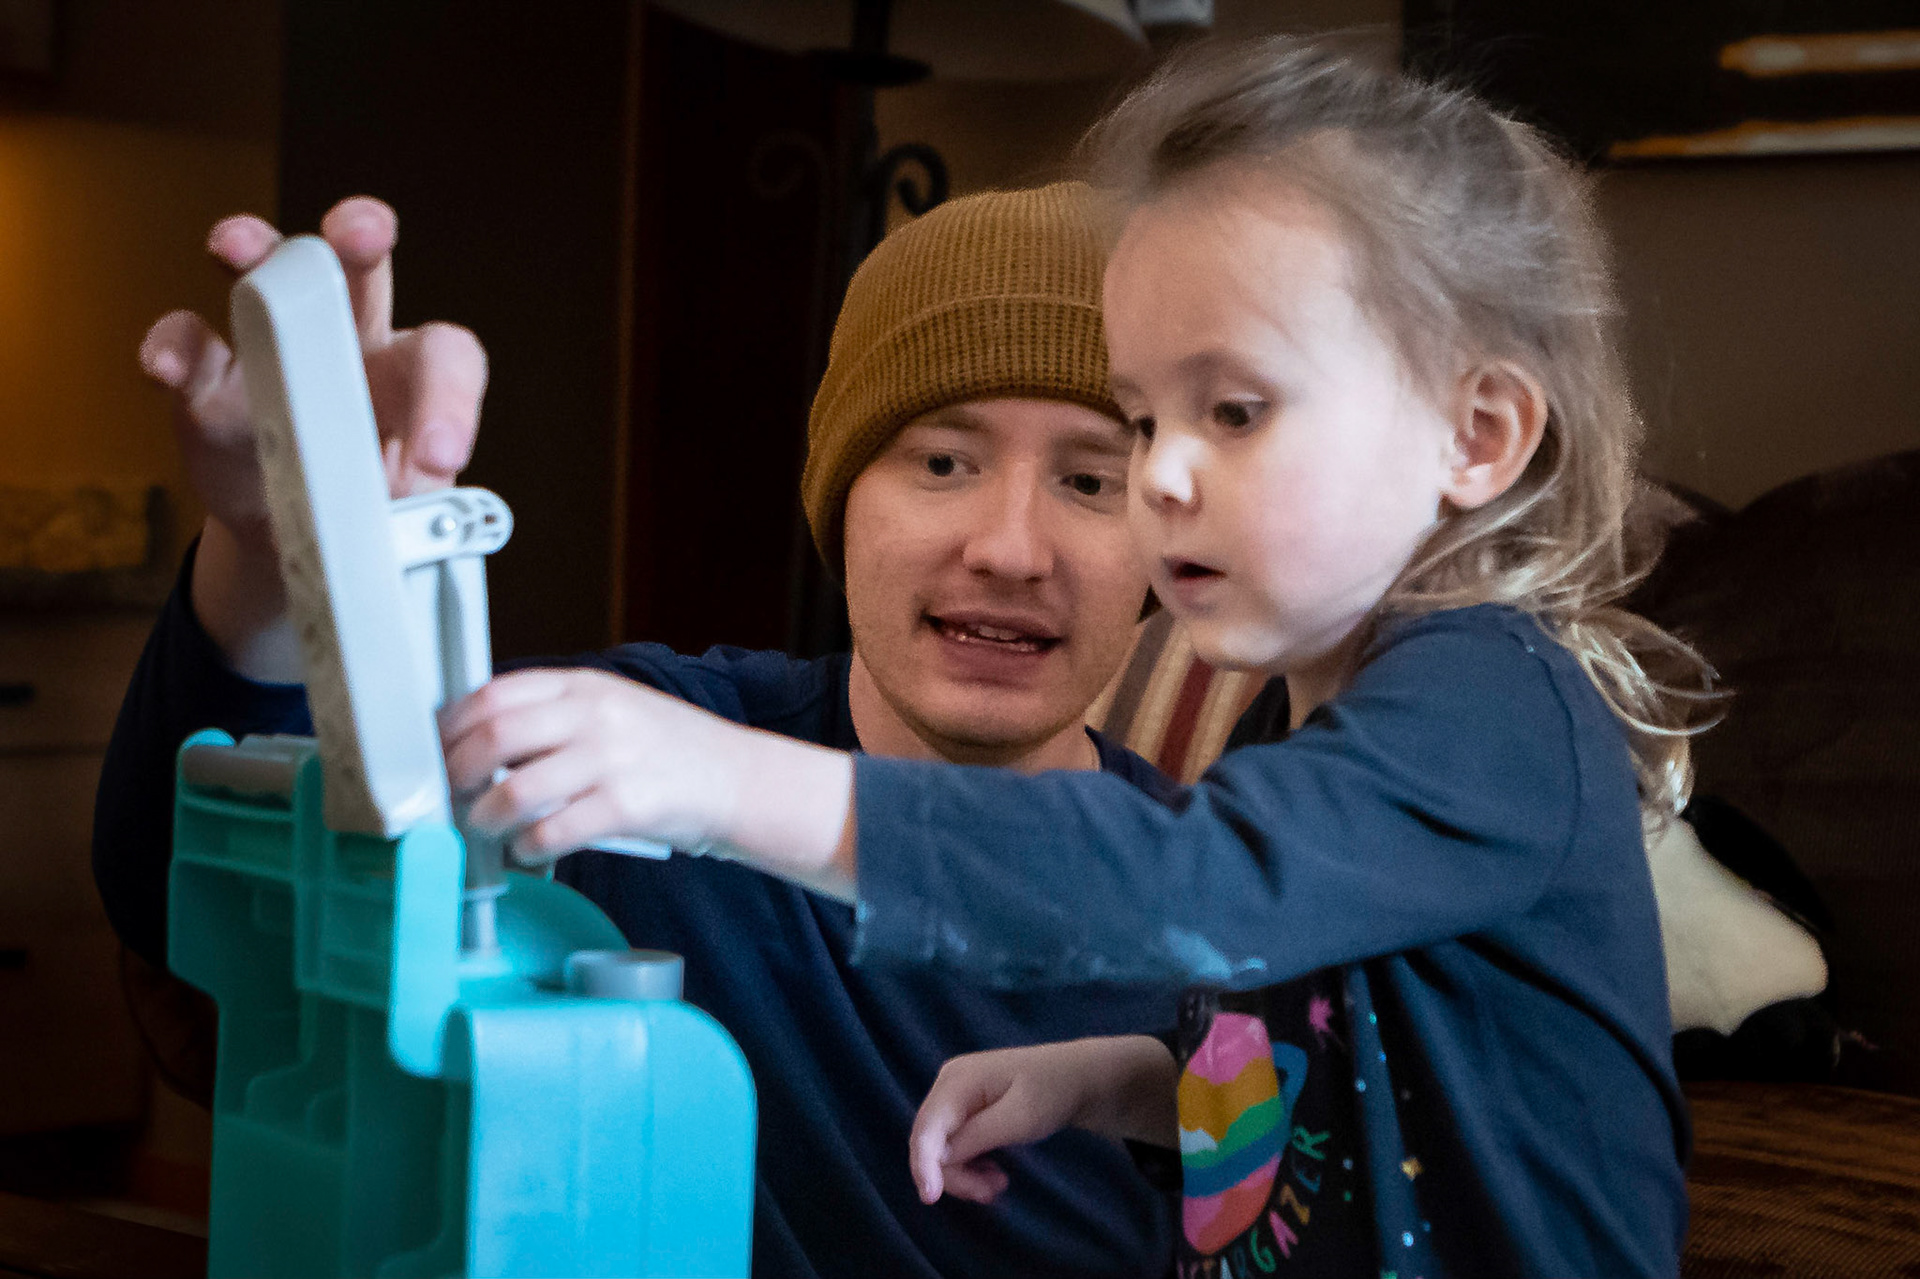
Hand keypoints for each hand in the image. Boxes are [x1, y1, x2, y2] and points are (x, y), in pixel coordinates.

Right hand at [139, 196, 487, 677]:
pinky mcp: (208, 377)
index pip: (445, 358)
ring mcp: (272, 346)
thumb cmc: (366, 508)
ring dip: (256, 249)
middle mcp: (349, 339)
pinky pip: (188, 343)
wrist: (301, 538)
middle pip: (362, 272)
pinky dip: (174, 348)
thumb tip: (407, 517)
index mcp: (414, 374)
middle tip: (364, 230)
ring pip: (269, 273)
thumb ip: (410, 507)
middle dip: (361, 235)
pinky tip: (165, 369)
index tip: (439, 458)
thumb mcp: (398, 515)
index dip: (450, 400)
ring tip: (236, 247)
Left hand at [441, 669, 856, 894]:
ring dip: (484, 819)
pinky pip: (553, 832)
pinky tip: (526, 852)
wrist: (738, 780)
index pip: (494, 694)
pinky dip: (527, 849)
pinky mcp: (627, 806)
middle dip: (456, 774)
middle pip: (493, 737)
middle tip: (449, 797)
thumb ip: (554, 718)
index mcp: (584, 686)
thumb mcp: (612, 711)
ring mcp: (612, 759)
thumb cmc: (668, 752)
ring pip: (514, 791)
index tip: (435, 752)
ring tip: (484, 830)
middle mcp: (595, 715)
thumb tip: (477, 746)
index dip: (452, 726)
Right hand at [909, 1036, 1177, 1206]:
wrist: (1078, 1078)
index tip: (930, 1199)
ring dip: (966, 1175)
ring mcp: (956, 1098)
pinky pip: (956, 1147)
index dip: (922, 1165)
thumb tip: (938, 1159)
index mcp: (957, 1080)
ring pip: (942, 1151)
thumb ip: (975, 1137)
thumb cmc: (1051, 1092)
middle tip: (992, 1192)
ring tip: (999, 1185)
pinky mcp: (966, 1111)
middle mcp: (948, 1086)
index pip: (927, 1129)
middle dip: (956, 1175)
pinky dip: (971, 1167)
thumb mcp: (1019, 1118)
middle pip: (931, 1143)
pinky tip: (994, 1174)